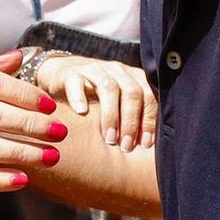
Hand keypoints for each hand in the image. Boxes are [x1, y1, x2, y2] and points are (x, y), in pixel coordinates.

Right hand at [35, 56, 157, 151]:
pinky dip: (79, 97)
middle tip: (126, 146)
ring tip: (109, 139)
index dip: (149, 120)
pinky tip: (81, 113)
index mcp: (134, 78)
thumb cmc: (98, 101)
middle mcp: (117, 71)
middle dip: (131, 122)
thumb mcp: (119, 106)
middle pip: (132, 92)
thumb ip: (137, 119)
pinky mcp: (70, 73)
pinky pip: (76, 82)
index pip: (149, 96)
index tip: (145, 145)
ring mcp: (94, 70)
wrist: (65, 77)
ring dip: (111, 116)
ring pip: (108, 87)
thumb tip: (154, 149)